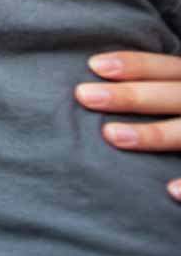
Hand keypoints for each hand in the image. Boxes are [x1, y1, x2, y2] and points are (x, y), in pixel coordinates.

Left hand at [76, 51, 180, 200]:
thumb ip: (170, 89)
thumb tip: (105, 78)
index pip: (171, 69)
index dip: (137, 65)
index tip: (94, 64)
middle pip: (176, 95)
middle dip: (132, 95)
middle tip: (83, 95)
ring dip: (155, 133)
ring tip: (112, 135)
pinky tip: (169, 190)